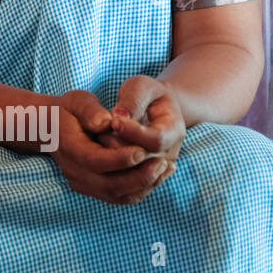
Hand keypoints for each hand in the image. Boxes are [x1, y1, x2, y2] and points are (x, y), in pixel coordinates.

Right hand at [49, 89, 164, 205]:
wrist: (52, 128)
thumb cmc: (69, 111)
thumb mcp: (77, 101)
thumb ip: (90, 110)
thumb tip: (106, 122)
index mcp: (70, 148)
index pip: (96, 161)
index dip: (121, 159)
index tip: (142, 150)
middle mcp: (74, 171)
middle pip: (110, 185)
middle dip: (140, 177)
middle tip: (163, 163)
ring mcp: (83, 184)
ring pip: (118, 195)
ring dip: (144, 185)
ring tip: (165, 169)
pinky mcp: (93, 189)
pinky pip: (120, 197)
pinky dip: (140, 189)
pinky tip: (157, 174)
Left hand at [101, 76, 184, 202]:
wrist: (155, 109)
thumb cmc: (146, 94)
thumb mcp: (142, 86)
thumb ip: (133, 99)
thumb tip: (120, 117)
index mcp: (174, 129)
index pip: (155, 140)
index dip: (132, 132)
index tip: (114, 119)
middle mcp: (168, 154)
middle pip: (142, 161)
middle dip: (117, 146)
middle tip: (100, 131)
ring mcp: (156, 169)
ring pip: (132, 177)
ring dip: (111, 160)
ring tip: (100, 140)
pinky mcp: (143, 177)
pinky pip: (126, 187)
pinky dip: (109, 173)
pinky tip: (98, 154)